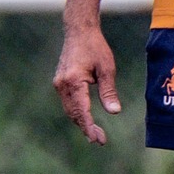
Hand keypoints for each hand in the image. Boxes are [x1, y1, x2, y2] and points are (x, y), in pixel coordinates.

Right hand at [54, 23, 121, 144]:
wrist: (79, 32)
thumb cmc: (96, 48)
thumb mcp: (107, 69)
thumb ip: (109, 91)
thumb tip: (114, 112)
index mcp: (73, 81)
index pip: (81, 110)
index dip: (89, 127)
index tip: (97, 140)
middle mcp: (62, 85)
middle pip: (74, 113)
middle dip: (86, 128)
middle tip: (100, 140)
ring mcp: (59, 84)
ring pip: (69, 109)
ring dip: (81, 122)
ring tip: (96, 133)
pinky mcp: (60, 83)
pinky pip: (68, 102)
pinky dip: (77, 112)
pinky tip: (87, 119)